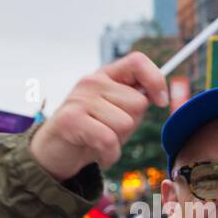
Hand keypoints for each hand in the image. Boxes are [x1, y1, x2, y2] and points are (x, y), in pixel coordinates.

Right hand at [30, 53, 168, 181]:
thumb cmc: (92, 132)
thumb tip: (159, 96)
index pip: (137, 62)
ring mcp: (80, 99)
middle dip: (131, 124)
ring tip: (102, 141)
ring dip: (119, 141)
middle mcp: (92, 81)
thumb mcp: (117, 112)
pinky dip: (110, 154)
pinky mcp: (72, 120)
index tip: (161, 101)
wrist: (55, 152)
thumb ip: (135, 101)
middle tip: (110, 130)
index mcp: (106, 75)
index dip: (155, 79)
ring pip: (126, 123)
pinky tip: (100, 154)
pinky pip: (109, 140)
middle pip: (137, 103)